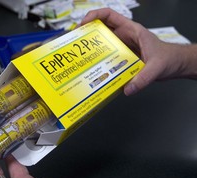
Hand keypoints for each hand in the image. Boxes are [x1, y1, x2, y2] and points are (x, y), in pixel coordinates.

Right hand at [81, 8, 196, 94]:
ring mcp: (122, 48)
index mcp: (131, 30)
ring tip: (79, 58)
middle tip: (75, 43)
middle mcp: (124, 37)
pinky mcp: (122, 59)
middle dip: (87, 33)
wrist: (174, 66)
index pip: (110, 15)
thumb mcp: (157, 67)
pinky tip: (92, 70)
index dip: (95, 16)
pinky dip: (99, 62)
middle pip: (101, 30)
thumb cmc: (168, 59)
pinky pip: (107, 58)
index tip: (83, 24)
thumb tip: (127, 90)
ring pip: (102, 44)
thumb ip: (143, 78)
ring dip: (91, 49)